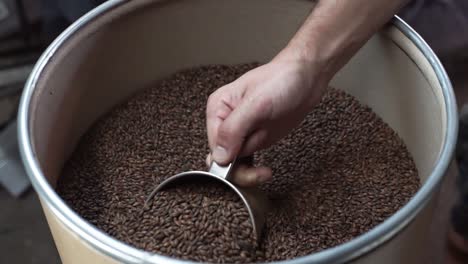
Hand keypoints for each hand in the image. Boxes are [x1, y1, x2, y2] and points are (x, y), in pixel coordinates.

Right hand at [206, 53, 327, 186]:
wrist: (306, 78)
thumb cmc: (282, 81)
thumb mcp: (257, 104)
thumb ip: (233, 129)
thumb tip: (218, 156)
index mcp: (218, 108)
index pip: (213, 144)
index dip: (227, 158)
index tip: (244, 161)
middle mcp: (225, 122)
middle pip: (221, 158)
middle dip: (239, 169)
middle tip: (259, 173)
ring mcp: (240, 133)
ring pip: (233, 164)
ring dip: (248, 172)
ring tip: (265, 172)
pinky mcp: (254, 140)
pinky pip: (246, 163)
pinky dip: (254, 171)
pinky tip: (265, 171)